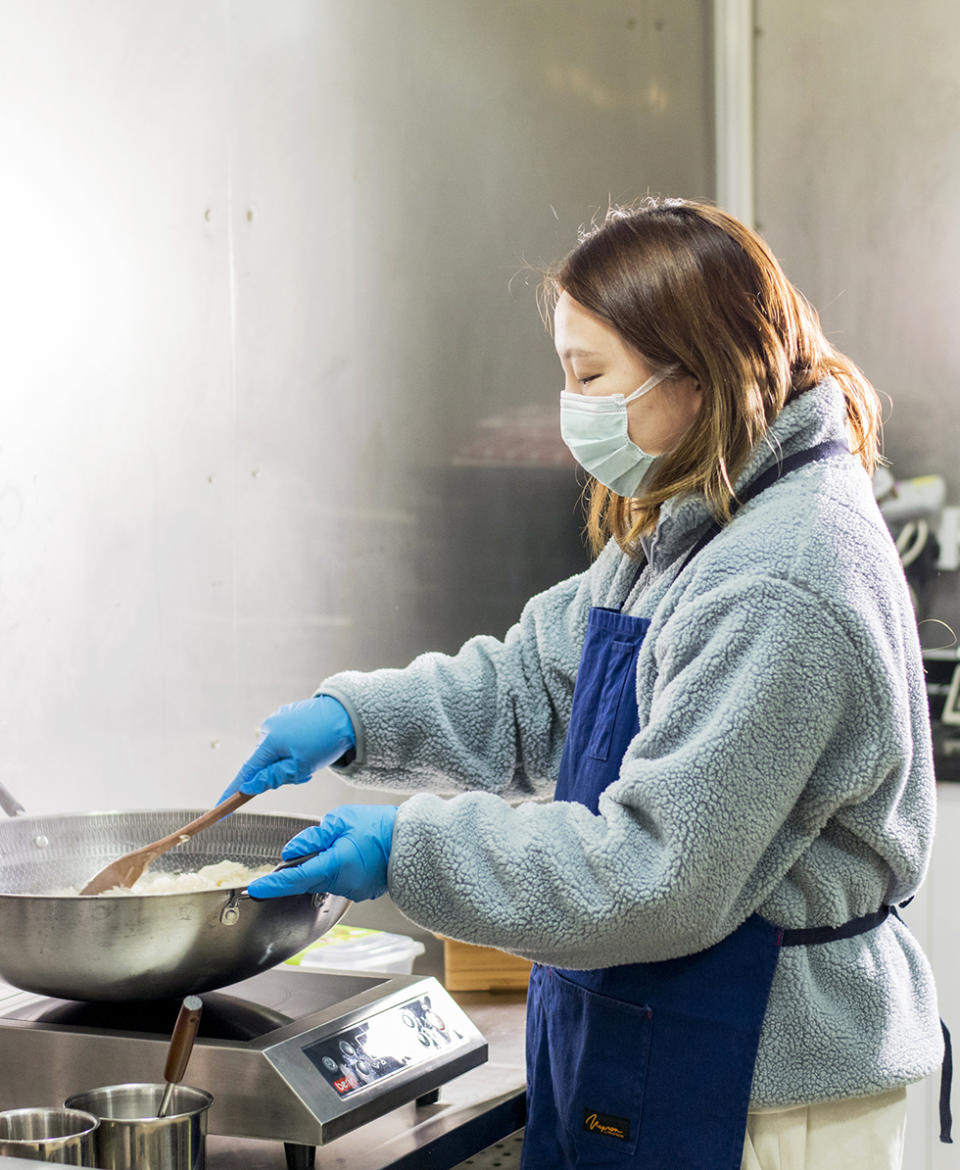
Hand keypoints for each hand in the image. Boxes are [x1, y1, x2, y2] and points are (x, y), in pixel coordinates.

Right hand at [219, 696, 355, 802]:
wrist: (347, 714)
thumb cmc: (324, 742)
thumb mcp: (300, 767)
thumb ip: (272, 778)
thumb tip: (248, 787)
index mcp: (269, 741)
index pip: (246, 771)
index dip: (233, 790)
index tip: (220, 807)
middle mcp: (269, 727)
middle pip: (263, 762)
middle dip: (279, 774)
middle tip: (304, 774)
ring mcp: (279, 719)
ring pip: (276, 752)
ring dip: (288, 763)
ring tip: (311, 761)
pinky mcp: (289, 715)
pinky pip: (284, 740)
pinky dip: (293, 750)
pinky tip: (311, 747)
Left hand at [247, 804, 397, 901]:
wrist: (412, 838)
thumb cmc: (379, 825)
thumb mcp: (340, 820)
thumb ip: (312, 837)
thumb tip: (291, 852)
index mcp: (335, 865)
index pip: (295, 879)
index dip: (272, 885)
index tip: (255, 889)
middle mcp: (343, 883)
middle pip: (307, 879)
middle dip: (302, 865)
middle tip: (313, 845)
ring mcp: (353, 890)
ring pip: (323, 880)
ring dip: (322, 865)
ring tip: (342, 843)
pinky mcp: (361, 891)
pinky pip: (339, 881)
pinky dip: (336, 869)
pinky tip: (350, 853)